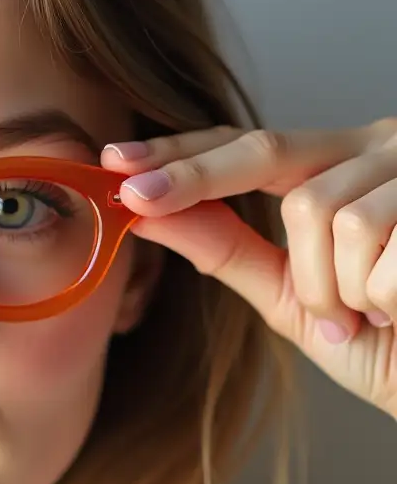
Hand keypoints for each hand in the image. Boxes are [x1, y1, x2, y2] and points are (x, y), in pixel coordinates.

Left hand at [100, 118, 396, 418]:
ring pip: (326, 212)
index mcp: (343, 167)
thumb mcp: (294, 295)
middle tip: (134, 196)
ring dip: (334, 289)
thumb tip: (148, 213)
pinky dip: (383, 301)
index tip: (113, 159)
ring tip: (372, 316)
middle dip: (194, 177)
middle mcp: (383, 150)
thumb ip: (228, 249)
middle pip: (271, 152)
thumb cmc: (387, 340)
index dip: (182, 151)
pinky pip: (380, 254)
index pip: (249, 143)